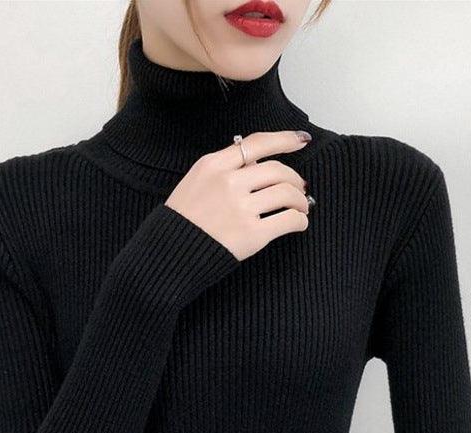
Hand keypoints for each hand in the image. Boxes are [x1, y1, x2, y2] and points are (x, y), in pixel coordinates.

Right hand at [165, 129, 311, 261]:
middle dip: (295, 179)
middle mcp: (228, 183)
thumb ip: (224, 169)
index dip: (285, 139)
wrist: (169, 253)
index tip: (300, 141)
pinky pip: (288, 220)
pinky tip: (298, 224)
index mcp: (214, 166)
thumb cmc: (182, 220)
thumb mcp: (195, 181)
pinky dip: (299, 221)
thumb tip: (259, 163)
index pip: (257, 144)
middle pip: (277, 170)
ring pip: (287, 193)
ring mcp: (241, 209)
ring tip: (301, 208)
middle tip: (300, 188)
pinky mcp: (252, 234)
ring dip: (301, 201)